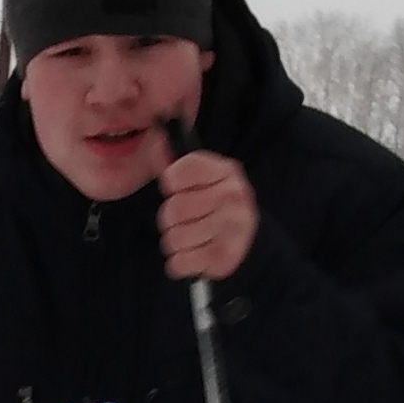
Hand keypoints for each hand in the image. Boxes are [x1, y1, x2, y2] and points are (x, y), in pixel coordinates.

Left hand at [159, 150, 256, 281]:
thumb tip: (154, 139)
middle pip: (172, 209)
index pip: (180, 171)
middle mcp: (232, 196)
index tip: (178, 190)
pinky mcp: (224, 257)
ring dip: (175, 243)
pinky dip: (180, 263)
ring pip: (173, 238)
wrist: (249, 244)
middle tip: (187, 221)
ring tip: (192, 239)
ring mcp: (231, 227)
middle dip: (171, 220)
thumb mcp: (203, 180)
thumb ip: (176, 163)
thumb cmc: (217, 208)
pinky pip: (179, 262)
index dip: (171, 184)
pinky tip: (194, 255)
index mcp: (226, 171)